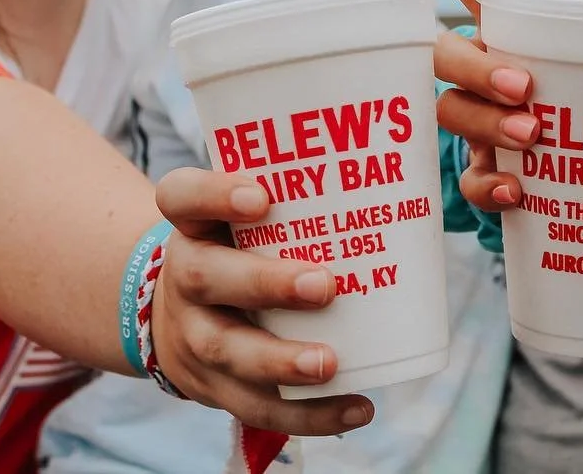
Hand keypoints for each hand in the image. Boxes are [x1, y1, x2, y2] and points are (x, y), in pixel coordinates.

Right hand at [150, 168, 374, 434]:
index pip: (182, 197)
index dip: (214, 194)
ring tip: (329, 364)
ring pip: (227, 351)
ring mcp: (196, 335)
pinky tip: (356, 408)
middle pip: (206, 278)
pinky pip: (256, 406)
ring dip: (280, 362)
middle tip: (323, 285)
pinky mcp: (215, 386)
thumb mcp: (249, 216)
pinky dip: (308, 414)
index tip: (261, 196)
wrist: (180, 315)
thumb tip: (402, 170)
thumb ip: (303, 195)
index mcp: (194, 225)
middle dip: (265, 284)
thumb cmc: (243, 249)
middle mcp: (186, 277)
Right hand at [437, 0, 582, 213]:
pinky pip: (468, 177)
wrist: (574, 167)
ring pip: (451, 110)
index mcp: (511, 32)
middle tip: (524, 85)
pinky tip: (517, 192)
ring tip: (533, 134)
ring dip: (486, 121)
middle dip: (477, 65)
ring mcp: (477, 119)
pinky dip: (488, 185)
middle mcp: (481, 70)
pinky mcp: (484, 167)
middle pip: (447, 54)